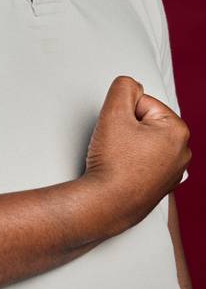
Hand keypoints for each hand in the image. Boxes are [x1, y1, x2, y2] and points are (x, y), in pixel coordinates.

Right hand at [82, 76, 190, 234]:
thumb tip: (129, 84)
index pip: (141, 103)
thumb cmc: (113, 165)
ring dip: (127, 146)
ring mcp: (174, 171)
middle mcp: (182, 152)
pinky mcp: (161, 185)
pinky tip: (122, 171)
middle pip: (144, 122)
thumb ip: (123, 88)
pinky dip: (131, 163)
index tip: (115, 131)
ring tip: (117, 159)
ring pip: (143, 142)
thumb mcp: (113, 113)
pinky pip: (144, 162)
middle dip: (126, 129)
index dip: (121, 113)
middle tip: (114, 145)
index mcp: (178, 131)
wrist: (107, 203)